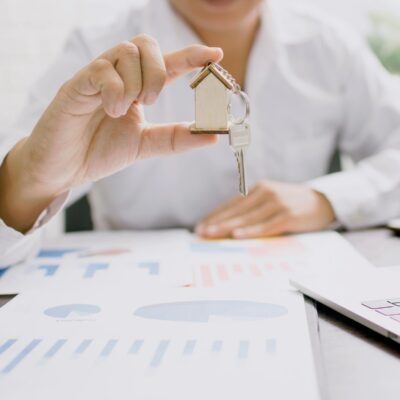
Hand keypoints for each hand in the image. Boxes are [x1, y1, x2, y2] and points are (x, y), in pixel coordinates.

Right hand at [0, 36, 222, 231]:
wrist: (64, 168)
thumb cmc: (100, 152)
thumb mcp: (146, 145)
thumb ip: (176, 139)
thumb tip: (213, 136)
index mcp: (136, 88)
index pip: (167, 63)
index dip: (191, 56)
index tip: (216, 55)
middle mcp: (118, 76)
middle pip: (146, 45)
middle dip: (158, 72)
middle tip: (150, 102)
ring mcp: (97, 77)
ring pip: (127, 52)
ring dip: (136, 84)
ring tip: (123, 111)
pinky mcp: (77, 84)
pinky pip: (102, 70)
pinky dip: (115, 91)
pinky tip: (110, 111)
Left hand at [196, 181, 335, 238]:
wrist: (324, 201)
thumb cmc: (292, 204)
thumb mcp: (272, 200)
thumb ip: (254, 209)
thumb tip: (229, 226)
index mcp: (259, 189)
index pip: (232, 204)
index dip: (215, 215)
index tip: (200, 226)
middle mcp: (266, 193)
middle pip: (236, 211)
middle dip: (216, 222)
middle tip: (200, 232)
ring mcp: (277, 203)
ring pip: (247, 218)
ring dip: (227, 227)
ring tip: (211, 234)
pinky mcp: (288, 215)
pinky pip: (266, 225)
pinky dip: (250, 231)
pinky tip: (237, 236)